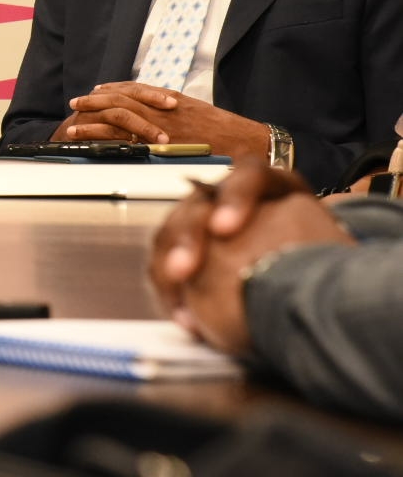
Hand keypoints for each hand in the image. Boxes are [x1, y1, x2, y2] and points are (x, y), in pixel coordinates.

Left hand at [59, 82, 269, 158]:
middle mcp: (162, 109)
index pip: (133, 89)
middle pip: (119, 100)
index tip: (96, 90)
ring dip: (92, 122)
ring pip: (117, 118)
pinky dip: (107, 140)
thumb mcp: (197, 111)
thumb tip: (158, 110)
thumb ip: (174, 109)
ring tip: (73, 127)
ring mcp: (160, 127)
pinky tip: (93, 143)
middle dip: (94, 102)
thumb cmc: (225, 131)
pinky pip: (127, 141)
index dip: (112, 89)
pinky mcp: (161, 146)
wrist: (247, 144)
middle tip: (76, 104)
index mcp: (170, 99)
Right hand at [148, 160, 350, 353]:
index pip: (250, 175)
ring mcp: (204, 218)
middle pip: (200, 203)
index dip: (233, 198)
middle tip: (182, 270)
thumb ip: (312, 249)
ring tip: (178, 303)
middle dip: (187, 236)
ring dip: (169, 264)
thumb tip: (297, 263)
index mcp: (270, 186)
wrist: (305, 284)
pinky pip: (167, 259)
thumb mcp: (321, 249)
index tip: (224, 230)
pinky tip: (181, 313)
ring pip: (175, 229)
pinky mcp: (188, 246)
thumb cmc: (317, 262)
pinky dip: (172, 287)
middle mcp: (229, 196)